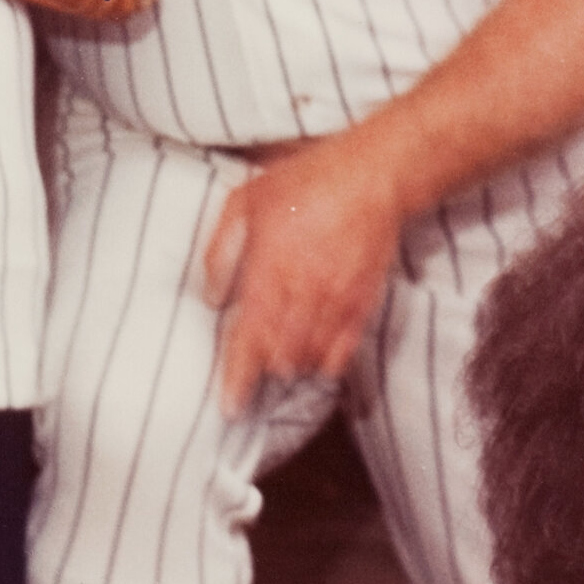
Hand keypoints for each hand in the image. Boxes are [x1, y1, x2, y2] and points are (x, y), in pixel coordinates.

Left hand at [203, 133, 407, 413]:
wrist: (372, 177)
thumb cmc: (302, 184)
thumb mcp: (244, 203)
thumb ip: (223, 252)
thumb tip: (211, 297)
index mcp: (270, 274)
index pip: (249, 340)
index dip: (238, 378)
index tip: (230, 405)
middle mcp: (304, 297)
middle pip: (280, 356)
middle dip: (262, 374)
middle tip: (247, 384)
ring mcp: (337, 303)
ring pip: (310, 358)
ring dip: (290, 368)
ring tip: (276, 369)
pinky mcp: (363, 303)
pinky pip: (344, 349)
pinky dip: (326, 363)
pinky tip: (313, 364)